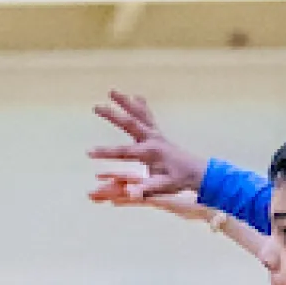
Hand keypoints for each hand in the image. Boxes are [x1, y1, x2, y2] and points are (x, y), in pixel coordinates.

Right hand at [87, 91, 207, 202]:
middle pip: (129, 123)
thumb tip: (129, 194)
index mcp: (150, 152)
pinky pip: (147, 116)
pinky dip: (141, 106)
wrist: (197, 172)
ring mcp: (155, 134)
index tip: (88, 151)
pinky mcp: (158, 133)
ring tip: (112, 90)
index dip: (105, 152)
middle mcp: (152, 139)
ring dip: (126, 102)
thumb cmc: (178, 180)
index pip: (123, 152)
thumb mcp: (162, 187)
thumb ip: (145, 189)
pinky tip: (136, 96)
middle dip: (112, 114)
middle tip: (96, 106)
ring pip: (139, 113)